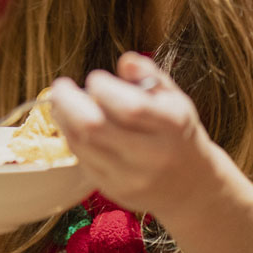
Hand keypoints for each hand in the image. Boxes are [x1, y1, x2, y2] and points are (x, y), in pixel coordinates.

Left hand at [48, 52, 214, 216]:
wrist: (190, 185)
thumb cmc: (177, 132)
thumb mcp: (175, 99)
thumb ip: (151, 75)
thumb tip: (126, 61)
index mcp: (172, 126)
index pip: (130, 107)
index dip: (103, 88)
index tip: (95, 78)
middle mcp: (152, 156)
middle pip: (95, 128)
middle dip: (69, 101)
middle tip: (61, 86)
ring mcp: (132, 177)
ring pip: (82, 145)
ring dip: (64, 119)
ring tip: (61, 102)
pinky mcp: (114, 191)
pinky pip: (82, 161)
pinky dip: (71, 138)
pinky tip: (71, 124)